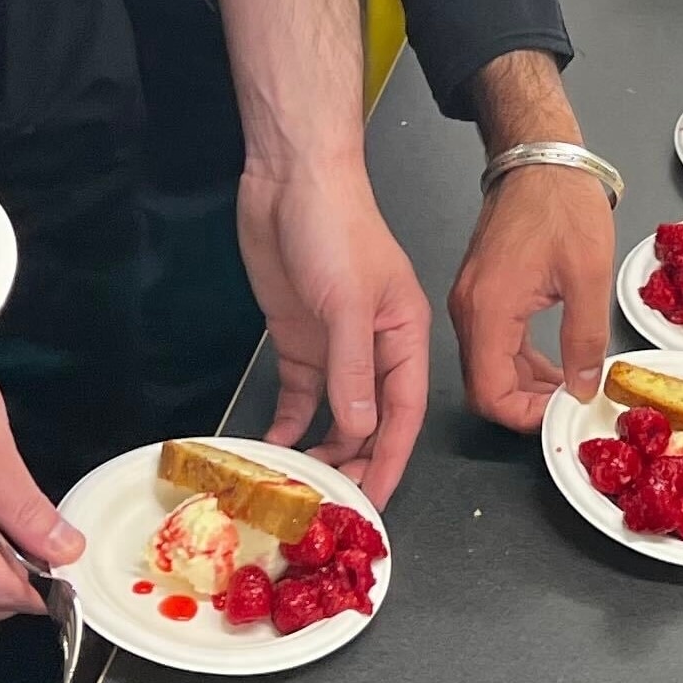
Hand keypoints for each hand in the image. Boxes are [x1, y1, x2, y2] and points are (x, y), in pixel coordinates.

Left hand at [240, 165, 431, 505]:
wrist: (289, 179)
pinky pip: (301, 393)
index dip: (391, 459)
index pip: (405, 413)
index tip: (374, 500)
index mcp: (405, 336)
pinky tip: (277, 447)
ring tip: (304, 484)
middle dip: (357, 461)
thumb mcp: (348, 303)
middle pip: (373, 419)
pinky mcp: (299, 337)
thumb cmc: (335, 227)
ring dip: (324, 447)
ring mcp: (335, 344)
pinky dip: (290, 422)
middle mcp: (375, 346)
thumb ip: (354, 370)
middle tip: (332, 503)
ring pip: (337, 412)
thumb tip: (361, 430)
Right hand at [448, 160, 616, 431]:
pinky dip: (519, 361)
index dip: (524, 415)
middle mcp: (470, 309)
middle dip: (525, 404)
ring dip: (524, 384)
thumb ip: (585, 339)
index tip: (562, 411)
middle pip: (484, 384)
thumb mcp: (589, 275)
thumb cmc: (562, 203)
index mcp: (489, 308)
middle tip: (570, 402)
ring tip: (569, 386)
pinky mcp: (481, 291)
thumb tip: (582, 387)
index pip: (489, 392)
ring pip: (488, 366)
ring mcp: (472, 300)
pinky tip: (554, 363)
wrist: (539, 158)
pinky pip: (493, 342)